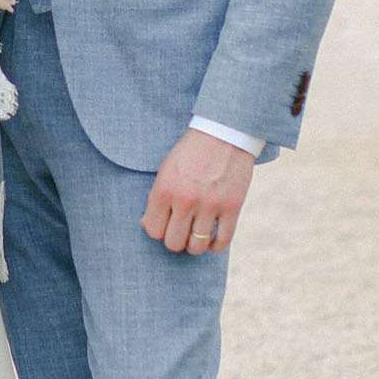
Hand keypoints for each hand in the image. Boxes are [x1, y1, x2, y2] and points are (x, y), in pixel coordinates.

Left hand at [142, 128, 254, 255]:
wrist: (224, 132)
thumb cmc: (191, 152)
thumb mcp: (166, 169)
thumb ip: (157, 198)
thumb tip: (146, 225)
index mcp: (164, 189)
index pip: (153, 230)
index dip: (158, 231)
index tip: (165, 225)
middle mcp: (185, 200)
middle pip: (174, 243)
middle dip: (176, 240)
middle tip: (181, 231)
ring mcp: (210, 205)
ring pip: (197, 246)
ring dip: (195, 245)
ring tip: (196, 236)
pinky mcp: (232, 207)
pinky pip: (222, 241)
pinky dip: (216, 246)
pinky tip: (212, 239)